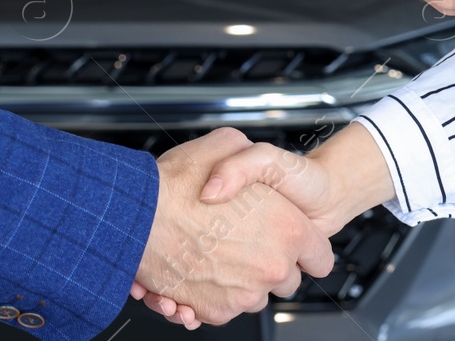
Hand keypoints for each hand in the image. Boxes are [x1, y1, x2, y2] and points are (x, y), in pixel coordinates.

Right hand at [133, 129, 333, 328]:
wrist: (135, 215)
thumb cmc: (179, 181)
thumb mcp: (227, 142)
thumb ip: (251, 158)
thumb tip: (258, 174)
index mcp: (288, 227)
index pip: (319, 256)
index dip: (307, 248)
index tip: (297, 246)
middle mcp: (271, 265)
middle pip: (286, 280)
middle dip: (269, 264)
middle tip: (245, 243)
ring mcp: (244, 293)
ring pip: (255, 297)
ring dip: (241, 280)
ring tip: (217, 254)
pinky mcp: (216, 310)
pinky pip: (225, 310)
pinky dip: (213, 295)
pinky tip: (198, 270)